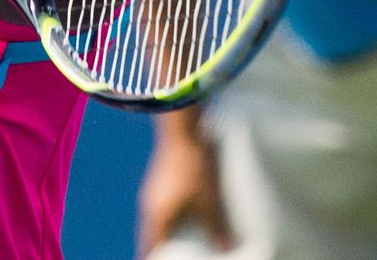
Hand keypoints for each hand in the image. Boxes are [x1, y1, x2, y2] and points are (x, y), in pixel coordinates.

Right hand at [137, 130, 231, 255]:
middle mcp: (150, 205)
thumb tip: (226, 249)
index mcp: (158, 216)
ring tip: (178, 244)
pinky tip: (182, 218)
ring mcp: (153, 191)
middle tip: (170, 258)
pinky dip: (168, 220)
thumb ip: (216, 227)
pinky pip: (160, 208)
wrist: (182, 129)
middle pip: (151, 236)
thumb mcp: (209, 200)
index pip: (152, 247)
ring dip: (164, 234)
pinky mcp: (159, 180)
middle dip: (160, 250)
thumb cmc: (194, 166)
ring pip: (156, 221)